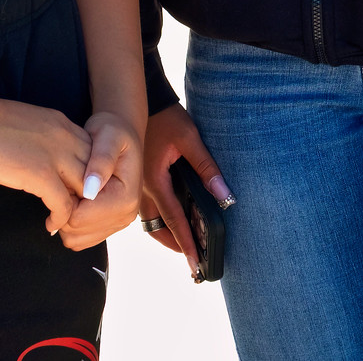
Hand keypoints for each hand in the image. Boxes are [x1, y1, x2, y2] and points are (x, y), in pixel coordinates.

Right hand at [0, 99, 92, 234]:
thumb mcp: (30, 125)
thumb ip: (46, 141)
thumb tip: (46, 163)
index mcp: (63, 124)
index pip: (94, 152)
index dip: (89, 174)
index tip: (78, 190)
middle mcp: (67, 138)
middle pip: (95, 171)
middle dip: (89, 194)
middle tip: (77, 211)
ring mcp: (57, 156)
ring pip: (86, 190)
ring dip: (78, 210)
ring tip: (66, 222)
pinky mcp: (41, 175)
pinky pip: (64, 205)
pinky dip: (61, 219)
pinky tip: (51, 225)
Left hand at [59, 111, 142, 250]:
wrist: (122, 134)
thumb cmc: (113, 131)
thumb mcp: (108, 136)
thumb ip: (101, 161)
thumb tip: (89, 190)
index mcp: (125, 199)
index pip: (79, 218)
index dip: (64, 200)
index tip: (65, 178)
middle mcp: (125, 216)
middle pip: (75, 232)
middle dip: (63, 210)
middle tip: (68, 182)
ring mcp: (118, 223)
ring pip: (75, 239)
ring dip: (66, 217)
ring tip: (72, 189)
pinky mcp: (109, 225)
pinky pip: (79, 238)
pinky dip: (71, 221)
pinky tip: (75, 197)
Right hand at [139, 103, 232, 278]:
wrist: (141, 100)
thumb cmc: (166, 118)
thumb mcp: (190, 139)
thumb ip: (207, 168)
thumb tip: (225, 196)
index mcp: (154, 181)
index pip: (174, 221)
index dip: (186, 244)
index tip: (195, 264)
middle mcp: (141, 188)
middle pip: (157, 228)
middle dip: (175, 244)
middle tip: (193, 259)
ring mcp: (137, 185)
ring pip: (150, 221)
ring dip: (167, 233)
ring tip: (185, 243)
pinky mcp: (139, 179)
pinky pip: (147, 208)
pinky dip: (161, 218)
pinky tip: (173, 218)